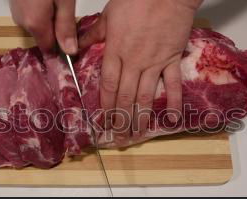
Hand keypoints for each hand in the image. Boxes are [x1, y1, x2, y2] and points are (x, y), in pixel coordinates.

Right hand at [10, 0, 77, 53]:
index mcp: (35, 24)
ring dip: (48, 20)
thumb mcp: (64, 0)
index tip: (74, 44)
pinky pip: (30, 16)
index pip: (48, 50)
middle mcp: (22, 22)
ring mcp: (15, 12)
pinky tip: (46, 0)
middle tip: (67, 15)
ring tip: (57, 3)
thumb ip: (66, 26)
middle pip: (43, 38)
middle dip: (56, 31)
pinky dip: (40, 12)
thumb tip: (70, 52)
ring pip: (36, 26)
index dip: (62, 50)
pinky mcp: (14, 3)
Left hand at [79, 0, 202, 142]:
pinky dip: (173, 102)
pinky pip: (173, 84)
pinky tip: (172, 120)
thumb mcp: (108, 16)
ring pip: (145, 96)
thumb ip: (91, 35)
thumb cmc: (136, 0)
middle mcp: (134, 62)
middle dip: (120, 119)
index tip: (101, 123)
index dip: (104, 107)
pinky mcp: (172, 60)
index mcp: (115, 51)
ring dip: (140, 118)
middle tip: (118, 137)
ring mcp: (154, 63)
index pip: (108, 86)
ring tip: (136, 135)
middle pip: (124, 96)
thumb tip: (73, 48)